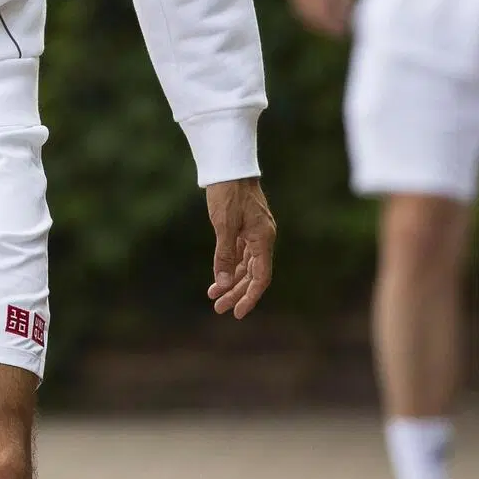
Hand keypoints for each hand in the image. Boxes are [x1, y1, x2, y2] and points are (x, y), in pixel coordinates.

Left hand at [206, 177, 274, 318]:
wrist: (229, 166)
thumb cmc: (227, 193)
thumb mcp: (223, 224)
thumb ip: (224, 254)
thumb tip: (222, 283)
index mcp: (263, 239)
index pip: (261, 277)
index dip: (250, 297)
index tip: (238, 312)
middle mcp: (263, 239)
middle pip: (253, 274)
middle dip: (237, 293)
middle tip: (219, 308)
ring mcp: (254, 234)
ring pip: (246, 266)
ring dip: (231, 282)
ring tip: (215, 297)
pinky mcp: (245, 229)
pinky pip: (240, 254)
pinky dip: (229, 267)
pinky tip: (218, 278)